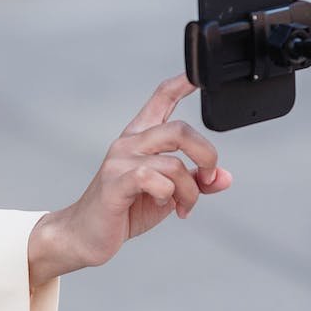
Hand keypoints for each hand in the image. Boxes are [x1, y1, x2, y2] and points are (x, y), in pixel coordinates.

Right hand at [28, 74, 231, 283]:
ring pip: (173, 163)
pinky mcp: (115, 183)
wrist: (85, 235)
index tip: (198, 74)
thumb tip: (225, 178)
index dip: (181, 83)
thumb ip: (194, 182)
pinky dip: (168, 195)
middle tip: (209, 179)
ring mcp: (120, 162)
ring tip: (182, 207)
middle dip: (206, 155)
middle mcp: (129, 143)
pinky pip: (153, 179)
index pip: (161, 99)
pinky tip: (163, 205)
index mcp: (140, 138)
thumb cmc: (123, 210)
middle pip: (179, 130)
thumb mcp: (167, 194)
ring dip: (189, 191)